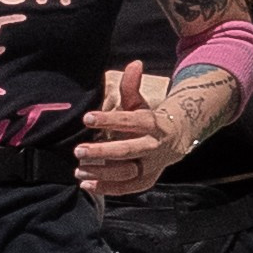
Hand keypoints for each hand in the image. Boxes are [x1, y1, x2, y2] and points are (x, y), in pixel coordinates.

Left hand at [75, 59, 182, 199]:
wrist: (175, 140)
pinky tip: (86, 185)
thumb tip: (135, 63)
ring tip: (78, 169)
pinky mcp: (147, 179)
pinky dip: (108, 189)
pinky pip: (128, 187)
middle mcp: (153, 146)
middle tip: (78, 150)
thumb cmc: (147, 119)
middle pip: (128, 151)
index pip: (131, 121)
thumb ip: (132, 85)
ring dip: (102, 173)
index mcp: (152, 123)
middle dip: (103, 152)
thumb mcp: (140, 102)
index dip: (110, 120)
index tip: (87, 118)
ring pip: (128, 172)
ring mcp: (151, 165)